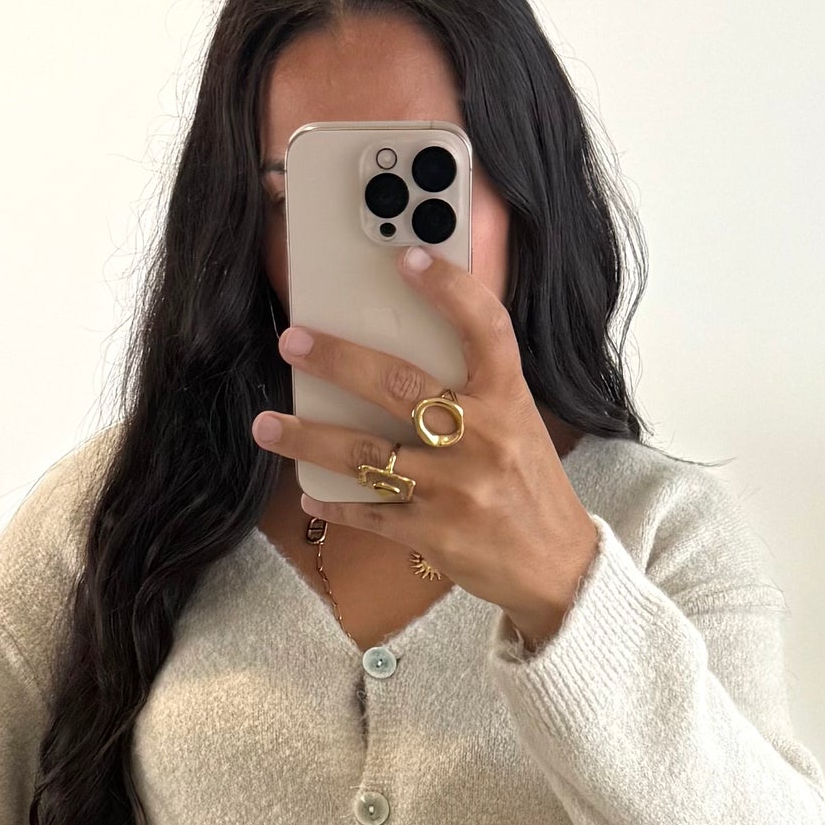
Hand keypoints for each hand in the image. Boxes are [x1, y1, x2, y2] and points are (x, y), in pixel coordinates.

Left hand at [251, 249, 601, 646]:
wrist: (557, 567)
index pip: (484, 329)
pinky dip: (334, 504)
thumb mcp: (518, 423)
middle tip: (292, 342)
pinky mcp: (433, 534)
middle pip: (400, 387)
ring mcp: (454, 489)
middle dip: (339, 361)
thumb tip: (405, 345)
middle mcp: (482, 439)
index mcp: (508, 401)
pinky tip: (307, 494)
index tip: (408, 258)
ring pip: (367, 455)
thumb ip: (475, 387)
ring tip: (266, 424)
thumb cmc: (529, 484)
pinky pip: (370, 515)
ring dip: (309, 438)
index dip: (449, 289)